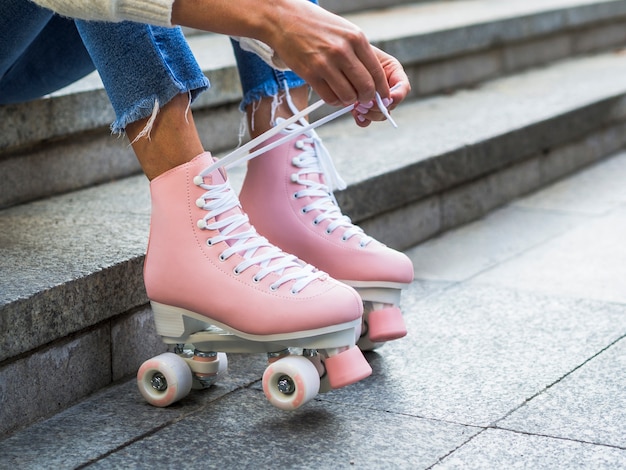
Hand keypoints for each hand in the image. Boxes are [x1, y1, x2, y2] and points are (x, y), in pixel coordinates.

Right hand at [262, 1, 389, 105]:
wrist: (284, 18)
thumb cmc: (316, 25)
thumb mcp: (345, 31)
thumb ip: (359, 52)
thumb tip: (372, 77)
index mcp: (356, 38)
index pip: (377, 72)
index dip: (381, 89)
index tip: (381, 97)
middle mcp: (343, 51)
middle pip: (365, 87)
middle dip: (367, 98)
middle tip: (363, 100)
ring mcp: (325, 63)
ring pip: (348, 96)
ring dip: (349, 101)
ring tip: (345, 95)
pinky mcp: (310, 74)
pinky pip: (329, 98)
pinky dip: (334, 101)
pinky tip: (333, 94)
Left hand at [351, 47, 410, 127]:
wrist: (339, 56)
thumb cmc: (352, 50)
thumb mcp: (365, 55)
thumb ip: (374, 72)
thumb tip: (381, 96)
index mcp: (393, 72)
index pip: (403, 88)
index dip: (397, 96)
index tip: (386, 99)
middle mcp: (387, 88)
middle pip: (391, 105)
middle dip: (378, 107)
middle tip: (364, 103)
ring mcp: (375, 99)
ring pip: (380, 114)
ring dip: (370, 113)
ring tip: (356, 106)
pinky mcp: (363, 108)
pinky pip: (368, 120)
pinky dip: (362, 120)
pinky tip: (356, 115)